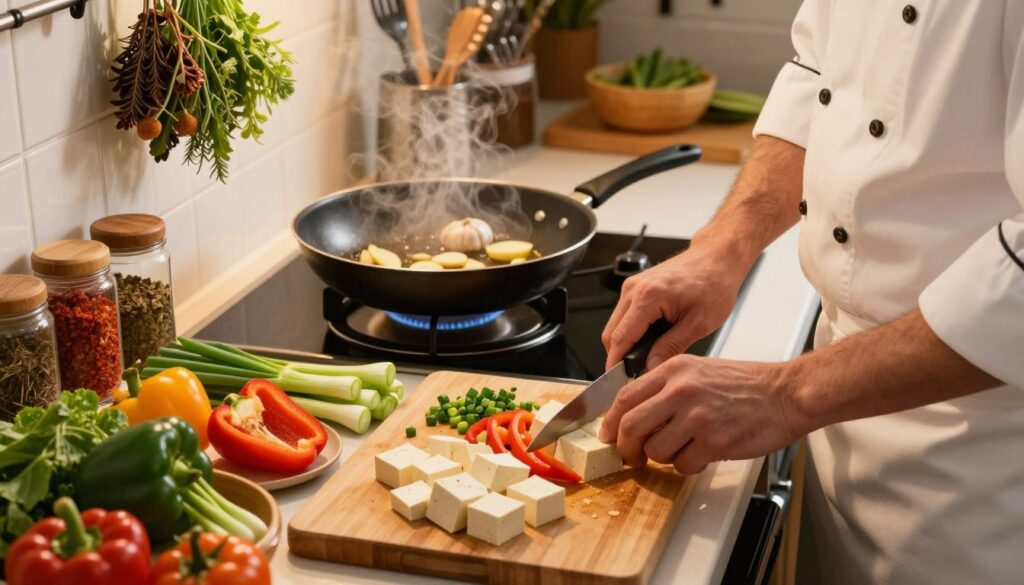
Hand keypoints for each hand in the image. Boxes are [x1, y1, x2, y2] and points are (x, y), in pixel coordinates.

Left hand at [598, 355, 803, 474]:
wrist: (785, 394)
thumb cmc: (745, 384)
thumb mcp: (697, 370)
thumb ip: (664, 388)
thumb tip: (632, 415)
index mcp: (673, 370)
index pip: (625, 397)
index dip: (610, 422)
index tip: (608, 436)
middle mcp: (681, 390)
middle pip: (631, 427)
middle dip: (626, 448)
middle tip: (631, 457)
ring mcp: (696, 416)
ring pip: (656, 451)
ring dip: (663, 458)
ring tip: (682, 448)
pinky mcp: (713, 441)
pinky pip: (682, 465)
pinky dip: (688, 466)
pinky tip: (702, 453)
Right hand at [601, 246, 746, 369]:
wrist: (717, 257)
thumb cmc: (714, 283)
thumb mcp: (698, 323)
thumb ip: (671, 347)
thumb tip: (651, 367)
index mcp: (649, 296)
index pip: (621, 338)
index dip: (617, 363)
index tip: (619, 381)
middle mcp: (634, 289)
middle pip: (611, 333)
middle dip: (619, 357)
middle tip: (635, 375)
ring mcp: (632, 286)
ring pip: (614, 325)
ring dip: (624, 344)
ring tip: (644, 359)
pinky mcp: (635, 287)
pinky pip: (623, 316)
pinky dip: (630, 332)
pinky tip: (647, 341)